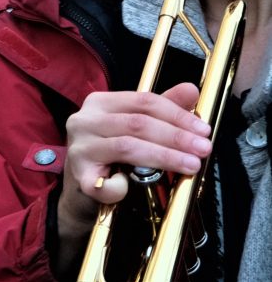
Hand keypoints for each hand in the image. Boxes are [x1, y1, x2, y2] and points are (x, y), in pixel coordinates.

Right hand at [63, 83, 210, 209]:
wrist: (79, 191)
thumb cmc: (110, 155)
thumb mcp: (133, 126)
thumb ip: (161, 109)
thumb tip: (191, 90)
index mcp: (100, 103)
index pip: (144, 101)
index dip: (177, 114)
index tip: (203, 129)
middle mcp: (85, 120)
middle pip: (138, 123)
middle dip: (176, 136)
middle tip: (203, 148)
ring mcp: (80, 148)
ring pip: (128, 147)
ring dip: (165, 157)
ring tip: (191, 165)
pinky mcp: (79, 176)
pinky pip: (106, 183)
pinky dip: (123, 187)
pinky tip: (133, 188)